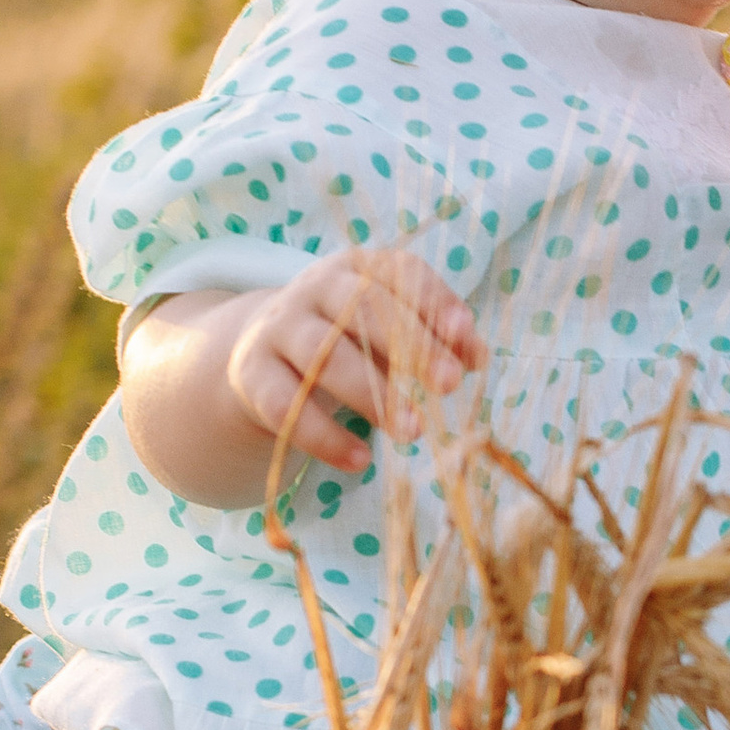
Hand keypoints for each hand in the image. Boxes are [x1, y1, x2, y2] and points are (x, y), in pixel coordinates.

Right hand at [225, 249, 483, 476]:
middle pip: (361, 309)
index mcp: (357, 268)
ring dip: (371, 394)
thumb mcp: (387, 331)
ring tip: (412, 432)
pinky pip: (286, 405)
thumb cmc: (347, 340)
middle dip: (410, 345)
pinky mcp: (252, 372)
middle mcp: (315, 289)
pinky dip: (325, 437)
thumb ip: (432, 339)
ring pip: (324, 354)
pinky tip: (360, 461)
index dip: (433, 301)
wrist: (262, 354)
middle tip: (448, 384)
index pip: (398, 272)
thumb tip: (477, 358)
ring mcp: (279, 328)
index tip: (466, 335)